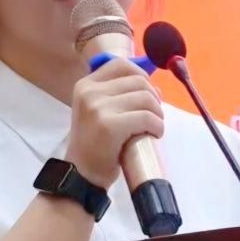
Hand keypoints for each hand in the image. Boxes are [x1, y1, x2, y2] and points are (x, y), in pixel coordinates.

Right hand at [66, 58, 163, 189]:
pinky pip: (146, 117)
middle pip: (138, 81)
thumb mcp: (98, 111)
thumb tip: (153, 87)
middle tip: (154, 116)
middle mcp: (89, 92)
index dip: (142, 76)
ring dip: (158, 114)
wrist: (82, 174)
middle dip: (154, 98)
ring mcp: (98, 108)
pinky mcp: (109, 125)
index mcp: (86, 85)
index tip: (149, 94)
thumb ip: (117, 95)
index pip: (121, 65)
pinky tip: (154, 135)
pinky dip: (157, 126)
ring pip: (145, 98)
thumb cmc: (95, 145)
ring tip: (154, 127)